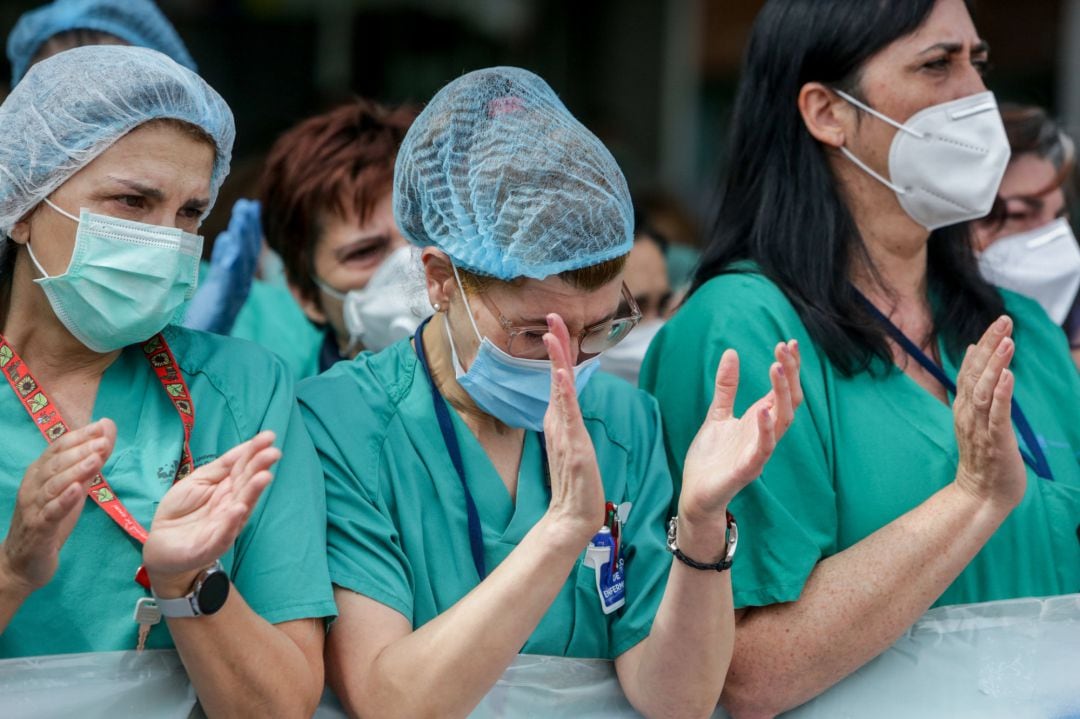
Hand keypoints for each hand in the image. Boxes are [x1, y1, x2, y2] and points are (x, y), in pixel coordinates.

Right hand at [1, 419, 115, 590]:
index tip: (103, 425)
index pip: (58, 448)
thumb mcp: (73, 488)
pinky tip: (78, 490)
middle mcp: (33, 486)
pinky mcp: (38, 528)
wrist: (24, 562)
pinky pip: (50, 512)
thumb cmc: (50, 519)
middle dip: (81, 449)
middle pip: (57, 463)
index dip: (81, 435)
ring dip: (76, 470)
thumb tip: (106, 435)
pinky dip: (64, 500)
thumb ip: (89, 464)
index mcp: (40, 473)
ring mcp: (33, 507)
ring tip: (96, 459)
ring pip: (54, 484)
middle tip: (104, 440)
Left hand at [143, 431, 278, 595]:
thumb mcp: (198, 480)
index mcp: (228, 487)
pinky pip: (224, 533)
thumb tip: (245, 447)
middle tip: (273, 453)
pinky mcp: (212, 545)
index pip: (244, 466)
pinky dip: (231, 522)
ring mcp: (225, 525)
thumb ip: (221, 467)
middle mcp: (232, 504)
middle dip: (260, 468)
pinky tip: (238, 508)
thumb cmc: (181, 510)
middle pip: (247, 484)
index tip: (269, 436)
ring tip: (263, 477)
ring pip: (242, 506)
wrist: (161, 544)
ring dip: (253, 492)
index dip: (255, 451)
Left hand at [182, 198, 262, 334]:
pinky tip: (230, 242)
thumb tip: (224, 238)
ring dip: (244, 237)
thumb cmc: (203, 321)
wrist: (197, 349)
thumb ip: (221, 263)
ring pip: (242, 261)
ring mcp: (232, 295)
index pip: (245, 251)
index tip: (250, 206)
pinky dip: (231, 259)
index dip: (249, 229)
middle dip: (250, 228)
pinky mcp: (220, 303)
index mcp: (235, 282)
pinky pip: (228, 277)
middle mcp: (238, 287)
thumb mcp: (212, 287)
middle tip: (249, 205)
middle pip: (248, 253)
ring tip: (243, 215)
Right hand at [540, 314, 605, 546]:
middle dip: (557, 344)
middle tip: (551, 316)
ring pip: (560, 390)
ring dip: (557, 360)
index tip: (556, 323)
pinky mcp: (571, 447)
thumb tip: (564, 403)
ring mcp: (564, 432)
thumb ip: (567, 423)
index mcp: (561, 418)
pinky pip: (566, 415)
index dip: (559, 349)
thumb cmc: (575, 483)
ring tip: (553, 335)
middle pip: (558, 375)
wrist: (574, 516)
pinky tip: (560, 376)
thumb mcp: (573, 445)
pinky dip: (561, 394)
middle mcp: (559, 421)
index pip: (561, 376)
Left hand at [679, 341, 801, 530]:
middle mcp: (765, 433)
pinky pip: (764, 449)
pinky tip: (764, 410)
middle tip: (785, 348)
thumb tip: (731, 352)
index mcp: (760, 420)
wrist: (696, 493)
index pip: (783, 390)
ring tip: (776, 368)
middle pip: (790, 400)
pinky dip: (767, 430)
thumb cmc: (711, 458)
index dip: (789, 367)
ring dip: (782, 394)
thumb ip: (727, 387)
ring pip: (784, 421)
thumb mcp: (717, 414)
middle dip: (791, 374)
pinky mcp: (748, 469)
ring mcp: (759, 451)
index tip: (788, 342)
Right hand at [953, 316, 1025, 509]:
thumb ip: (973, 384)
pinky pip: (997, 416)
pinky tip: (1008, 377)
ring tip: (1007, 342)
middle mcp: (968, 413)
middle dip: (990, 346)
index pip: (971, 368)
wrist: (980, 495)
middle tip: (1004, 321)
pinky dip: (1001, 395)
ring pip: (984, 391)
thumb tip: (973, 350)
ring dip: (995, 366)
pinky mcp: (995, 443)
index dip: (984, 344)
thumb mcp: (976, 415)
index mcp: (965, 405)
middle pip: (976, 374)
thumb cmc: (983, 455)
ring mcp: (980, 428)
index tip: (999, 322)